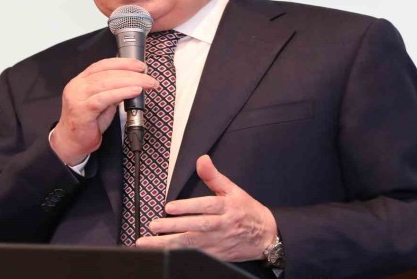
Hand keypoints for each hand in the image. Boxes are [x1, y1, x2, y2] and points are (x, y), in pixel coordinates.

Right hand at [50, 58, 158, 165]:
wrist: (71, 144)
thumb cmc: (86, 124)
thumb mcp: (102, 103)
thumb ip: (112, 91)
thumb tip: (132, 83)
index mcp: (81, 81)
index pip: (103, 65)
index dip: (123, 63)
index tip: (140, 65)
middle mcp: (77, 86)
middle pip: (107, 73)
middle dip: (132, 73)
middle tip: (149, 78)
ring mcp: (78, 97)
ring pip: (107, 83)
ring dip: (131, 82)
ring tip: (146, 84)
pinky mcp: (82, 110)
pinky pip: (104, 98)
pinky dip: (121, 93)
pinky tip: (134, 91)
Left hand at [136, 155, 277, 262]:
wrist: (266, 236)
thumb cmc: (247, 211)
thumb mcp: (233, 190)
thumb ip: (214, 176)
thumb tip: (202, 159)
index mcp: (227, 207)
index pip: (205, 207)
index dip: (187, 207)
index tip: (169, 207)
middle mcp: (222, 225)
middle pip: (196, 227)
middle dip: (173, 227)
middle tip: (154, 225)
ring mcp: (219, 242)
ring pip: (192, 244)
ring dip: (170, 244)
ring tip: (150, 242)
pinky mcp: (217, 255)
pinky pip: (196, 256)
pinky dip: (180, 255)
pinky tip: (165, 253)